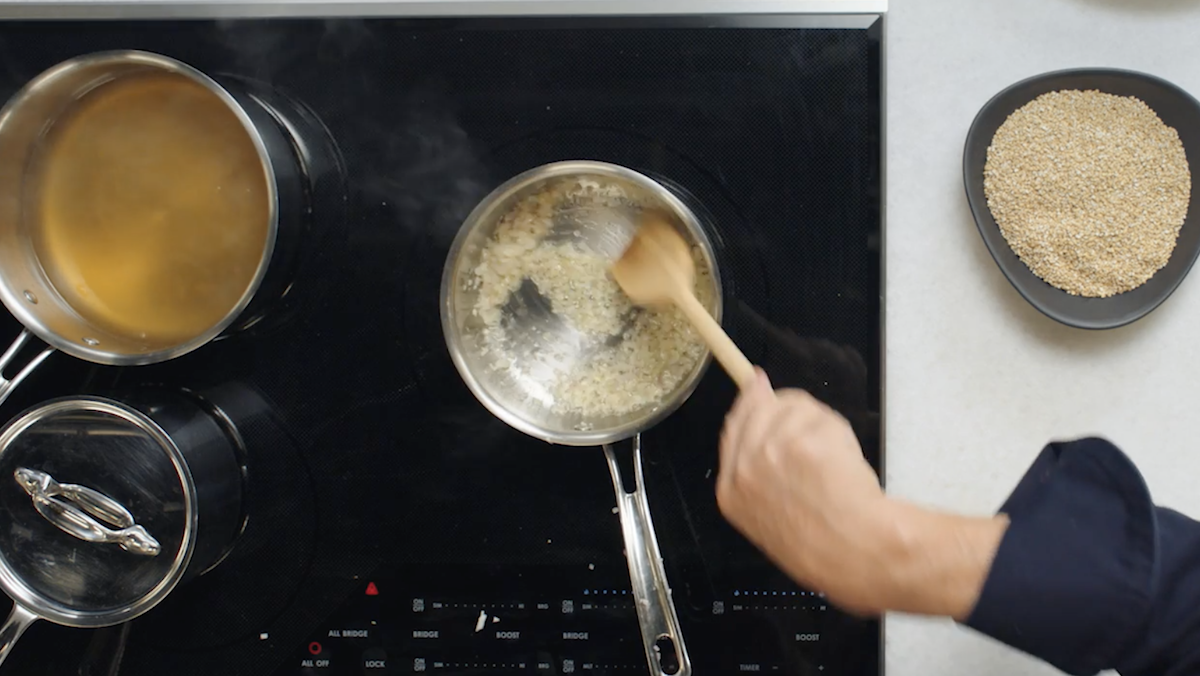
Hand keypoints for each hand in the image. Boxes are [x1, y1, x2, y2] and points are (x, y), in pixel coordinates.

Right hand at [717, 368, 891, 614]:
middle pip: (761, 408)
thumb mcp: (770, 516)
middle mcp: (743, 467)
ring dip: (821, 426)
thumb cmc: (821, 546)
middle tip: (815, 427)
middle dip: (790, 410)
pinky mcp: (802, 441)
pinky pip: (823, 418)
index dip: (750, 403)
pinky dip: (840, 435)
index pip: (733, 427)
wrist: (852, 555)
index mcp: (730, 490)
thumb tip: (760, 412)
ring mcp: (770, 451)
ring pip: (795, 408)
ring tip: (835, 464)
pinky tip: (845, 464)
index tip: (760, 387)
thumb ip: (760, 466)